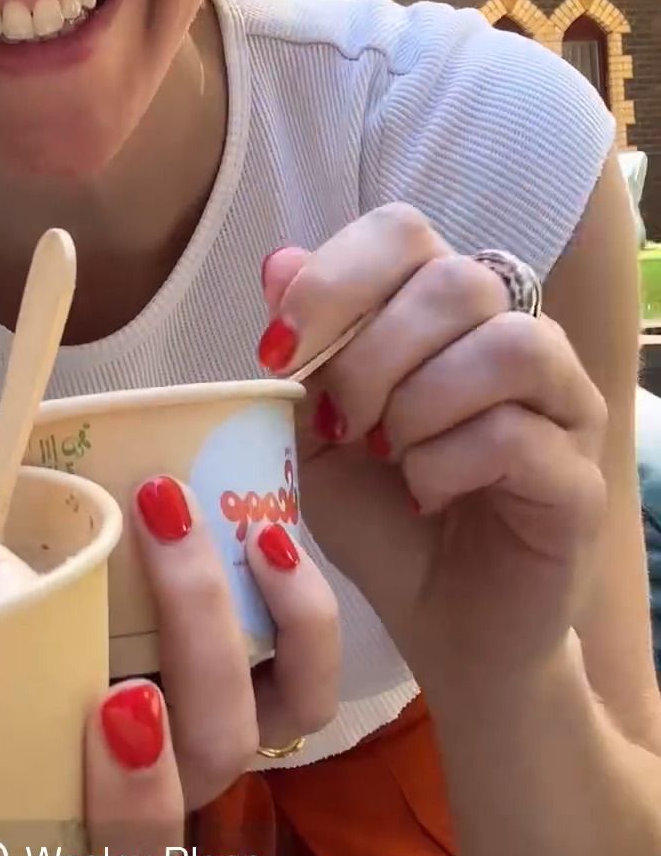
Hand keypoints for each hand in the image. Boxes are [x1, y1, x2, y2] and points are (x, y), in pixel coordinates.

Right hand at [0, 483, 340, 855]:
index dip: (140, 796)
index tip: (118, 704)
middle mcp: (171, 847)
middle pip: (218, 757)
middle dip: (198, 634)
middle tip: (151, 520)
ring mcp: (212, 783)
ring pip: (278, 716)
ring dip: (259, 612)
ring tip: (214, 511)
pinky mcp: (242, 730)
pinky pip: (304, 690)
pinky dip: (304, 619)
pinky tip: (270, 541)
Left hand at [258, 206, 607, 698]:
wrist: (441, 623)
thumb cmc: (382, 515)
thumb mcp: (313, 432)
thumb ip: (305, 351)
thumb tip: (279, 262)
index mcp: (448, 310)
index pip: (404, 231)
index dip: (335, 277)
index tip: (276, 351)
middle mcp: (520, 336)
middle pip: (457, 281)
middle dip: (373, 353)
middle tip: (340, 424)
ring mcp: (563, 406)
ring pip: (508, 345)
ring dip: (420, 401)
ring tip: (387, 454)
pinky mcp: (579, 480)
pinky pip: (515, 436)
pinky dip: (444, 464)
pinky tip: (421, 495)